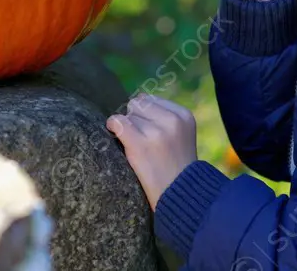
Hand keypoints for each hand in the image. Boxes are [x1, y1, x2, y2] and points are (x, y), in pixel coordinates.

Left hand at [106, 93, 197, 210]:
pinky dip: (112, 126)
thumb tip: (136, 100)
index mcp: (184, 115)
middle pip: (138, 104)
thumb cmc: (176, 167)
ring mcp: (157, 132)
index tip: (147, 132)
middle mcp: (172, 121)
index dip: (144, 115)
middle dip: (135, 118)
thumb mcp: (181, 135)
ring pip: (128, 115)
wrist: (181, 196)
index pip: (151, 99)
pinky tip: (115, 135)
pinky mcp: (140, 145)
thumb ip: (163, 116)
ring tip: (137, 147)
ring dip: (127, 128)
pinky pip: (117, 122)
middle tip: (141, 140)